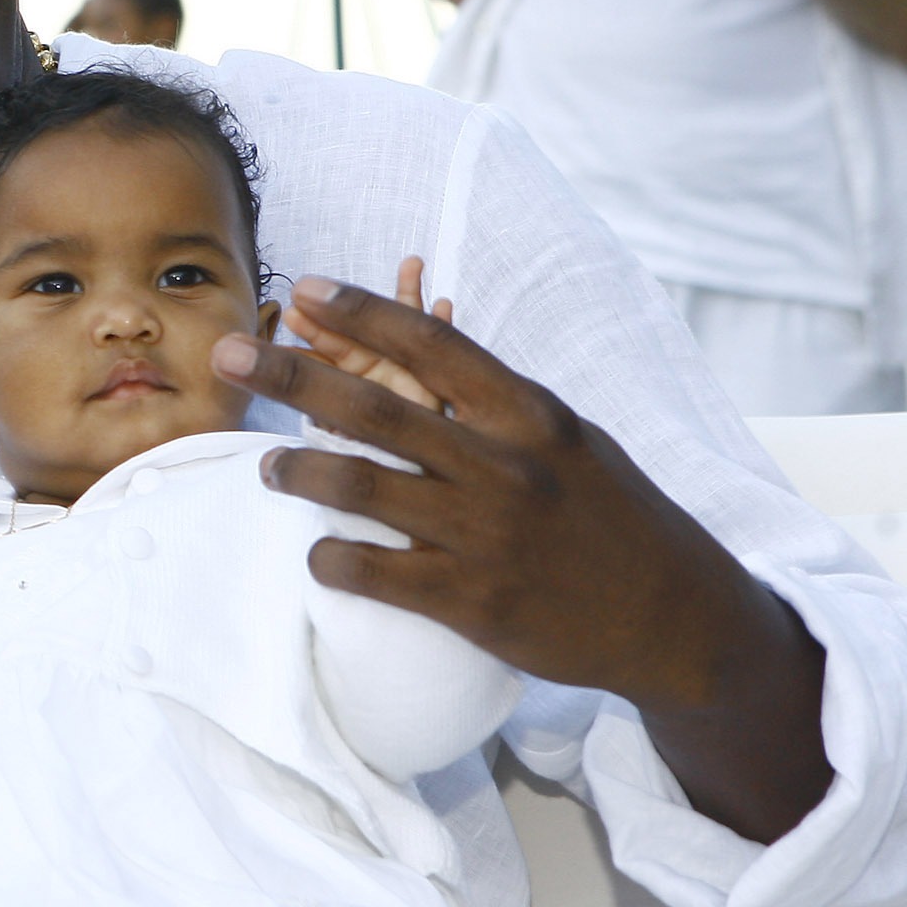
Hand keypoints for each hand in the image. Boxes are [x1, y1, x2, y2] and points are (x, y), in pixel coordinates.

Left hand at [215, 277, 828, 839]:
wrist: (678, 618)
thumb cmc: (613, 517)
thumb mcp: (569, 440)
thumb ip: (497, 404)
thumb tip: (425, 351)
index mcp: (531, 415)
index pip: (434, 345)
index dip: (363, 311)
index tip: (306, 288)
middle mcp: (505, 465)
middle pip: (376, 407)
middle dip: (290, 374)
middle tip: (228, 351)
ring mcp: (486, 534)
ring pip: (360, 486)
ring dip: (296, 468)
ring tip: (264, 464)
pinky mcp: (472, 602)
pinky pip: (374, 571)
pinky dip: (332, 557)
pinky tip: (315, 552)